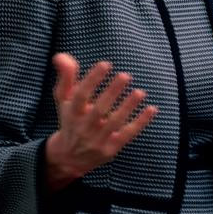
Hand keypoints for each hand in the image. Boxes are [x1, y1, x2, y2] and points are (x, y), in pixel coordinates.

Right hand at [43, 53, 156, 190]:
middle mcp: (83, 127)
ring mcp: (97, 140)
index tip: (105, 64)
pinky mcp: (110, 149)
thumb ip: (66, 76)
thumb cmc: (70, 119)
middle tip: (125, 75)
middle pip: (99, 110)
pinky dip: (140, 123)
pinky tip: (151, 109)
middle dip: (112, 92)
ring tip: (140, 92)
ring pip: (114, 123)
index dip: (92, 79)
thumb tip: (61, 56)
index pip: (80, 95)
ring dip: (128, 107)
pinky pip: (127, 135)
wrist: (69, 158)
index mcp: (72, 112)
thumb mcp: (64, 99)